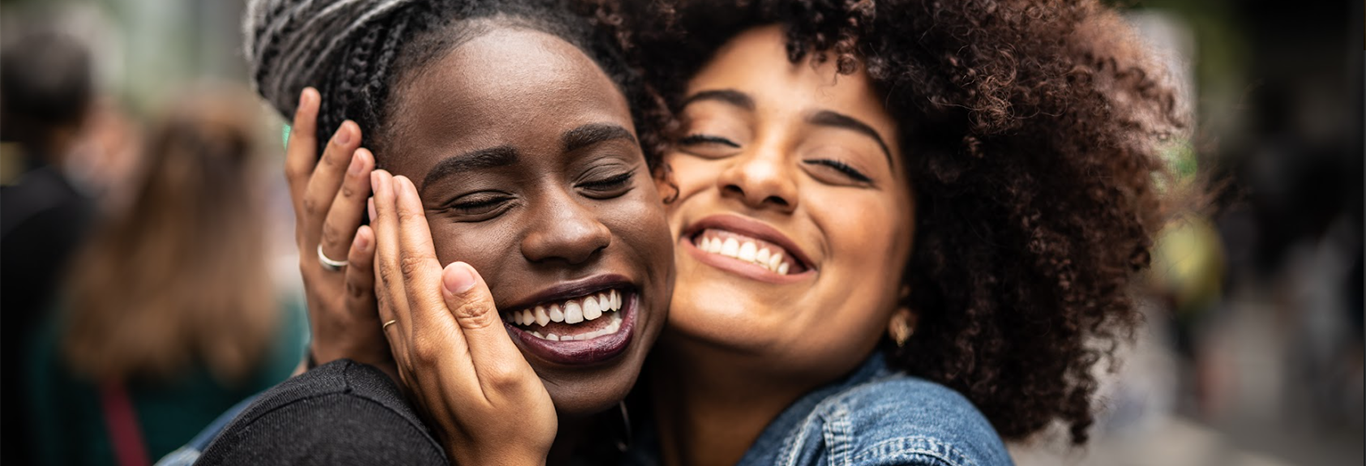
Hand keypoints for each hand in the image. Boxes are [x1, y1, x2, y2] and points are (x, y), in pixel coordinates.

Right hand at [284, 88, 391, 376]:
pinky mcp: (350, 309)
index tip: (310, 95)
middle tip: (351, 125)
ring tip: (366, 159)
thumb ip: (339, 206)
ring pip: (334, 233)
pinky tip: (374, 231)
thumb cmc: (349, 294)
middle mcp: (311, 251)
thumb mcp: (336, 247)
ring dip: (348, 194)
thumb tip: (347, 154)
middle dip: (331, 159)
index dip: (302, 136)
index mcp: (309, 233)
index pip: (299, 176)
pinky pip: (355, 278)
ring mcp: (327, 281)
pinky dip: (362, 254)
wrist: (344, 364)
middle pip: (316, 199)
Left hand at [370, 170, 556, 465]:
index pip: (417, 264)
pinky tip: (384, 260)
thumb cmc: (514, 427)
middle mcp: (415, 343)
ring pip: (386, 284)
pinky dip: (383, 271)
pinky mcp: (415, 364)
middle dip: (386, 216)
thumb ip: (479, 319)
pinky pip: (390, 305)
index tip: (399, 178)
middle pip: (394, 268)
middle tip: (378, 172)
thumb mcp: (508, 374)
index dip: (408, 220)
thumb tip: (454, 268)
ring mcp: (411, 355)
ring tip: (374, 203)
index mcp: (437, 339)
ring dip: (380, 239)